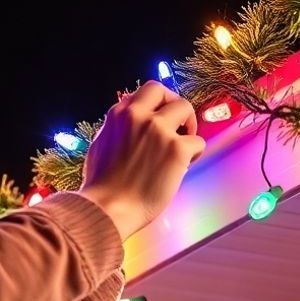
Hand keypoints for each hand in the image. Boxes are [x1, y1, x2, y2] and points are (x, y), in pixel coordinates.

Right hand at [78, 81, 205, 240]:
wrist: (107, 209)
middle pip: (167, 92)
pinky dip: (195, 154)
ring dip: (188, 125)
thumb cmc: (101, 185)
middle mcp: (139, 116)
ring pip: (186, 108)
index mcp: (119, 114)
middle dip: (174, 105)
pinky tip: (183, 167)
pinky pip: (198, 141)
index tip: (160, 117)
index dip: (157, 103)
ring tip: (183, 146)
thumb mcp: (101, 144)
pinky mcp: (176, 149)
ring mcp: (159, 130)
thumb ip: (117, 126)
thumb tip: (128, 115)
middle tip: (178, 125)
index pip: (146, 92)